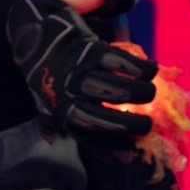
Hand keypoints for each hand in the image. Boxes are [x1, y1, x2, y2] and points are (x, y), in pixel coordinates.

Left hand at [7, 0, 156, 144]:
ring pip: (114, 88)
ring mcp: (79, 72)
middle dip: (131, 124)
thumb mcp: (56, 103)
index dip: (115, 144)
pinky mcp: (90, 50)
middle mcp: (69, 96)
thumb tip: (113, 152)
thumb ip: (79, 126)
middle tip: (149, 124)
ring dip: (139, 92)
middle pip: (102, 118)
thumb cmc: (53, 77)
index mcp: (62, 113)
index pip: (89, 136)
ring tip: (152, 92)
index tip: (134, 143)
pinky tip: (149, 69)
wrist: (38, 37)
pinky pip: (119, 61)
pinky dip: (138, 67)